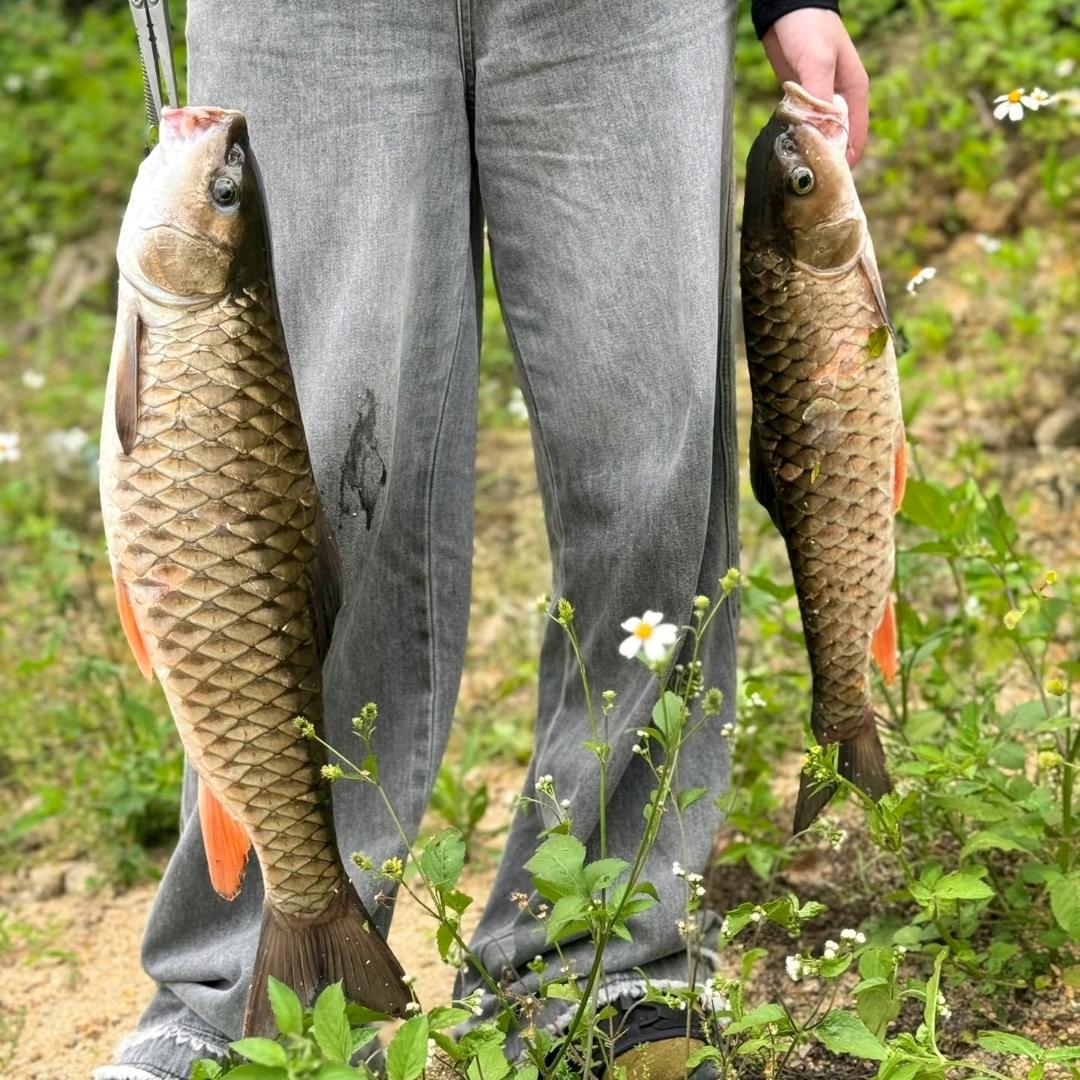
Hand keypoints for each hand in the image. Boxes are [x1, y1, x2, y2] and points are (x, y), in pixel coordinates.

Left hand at [761, 10, 868, 166]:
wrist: (786, 7)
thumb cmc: (809, 27)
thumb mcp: (817, 61)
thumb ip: (820, 98)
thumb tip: (823, 133)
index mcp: (853, 91)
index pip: (856, 136)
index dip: (846, 161)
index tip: (831, 181)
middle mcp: (840, 99)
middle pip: (838, 140)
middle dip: (827, 160)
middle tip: (809, 180)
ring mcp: (820, 100)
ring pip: (819, 134)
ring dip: (810, 150)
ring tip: (798, 171)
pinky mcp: (802, 99)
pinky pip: (803, 125)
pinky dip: (797, 137)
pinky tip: (788, 151)